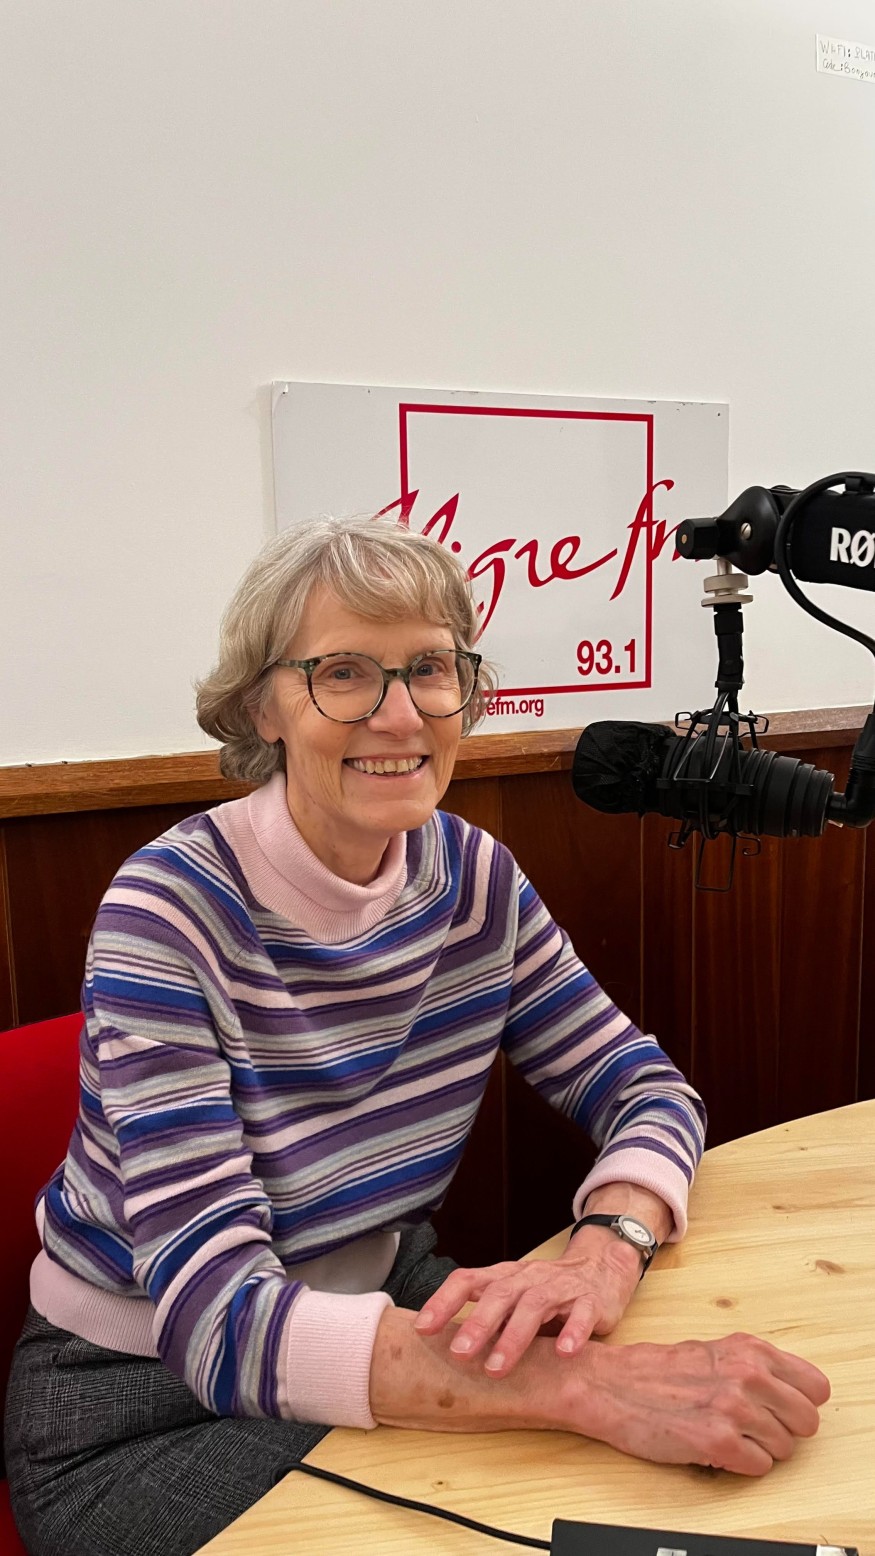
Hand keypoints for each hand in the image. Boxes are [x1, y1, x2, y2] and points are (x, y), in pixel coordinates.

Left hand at [413, 1226, 643, 1377]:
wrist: (601, 1268)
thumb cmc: (546, 1290)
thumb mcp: (513, 1298)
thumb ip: (486, 1316)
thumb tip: (440, 1348)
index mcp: (504, 1277)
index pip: (467, 1280)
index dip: (443, 1302)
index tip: (421, 1329)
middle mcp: (529, 1278)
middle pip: (500, 1294)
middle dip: (478, 1324)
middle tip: (458, 1354)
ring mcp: (561, 1287)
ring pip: (535, 1305)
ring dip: (514, 1336)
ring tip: (497, 1368)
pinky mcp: (591, 1301)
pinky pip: (582, 1314)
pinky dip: (572, 1332)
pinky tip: (563, 1353)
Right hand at [572, 1332, 830, 1476]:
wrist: (610, 1385)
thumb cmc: (656, 1371)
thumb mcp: (714, 1350)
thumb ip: (755, 1365)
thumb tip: (793, 1390)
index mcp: (750, 1349)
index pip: (816, 1387)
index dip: (801, 1403)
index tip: (784, 1409)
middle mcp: (748, 1375)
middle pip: (807, 1422)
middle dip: (785, 1430)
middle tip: (756, 1428)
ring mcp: (734, 1408)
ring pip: (784, 1448)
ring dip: (760, 1449)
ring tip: (729, 1435)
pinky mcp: (717, 1442)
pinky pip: (760, 1468)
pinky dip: (741, 1464)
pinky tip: (717, 1448)